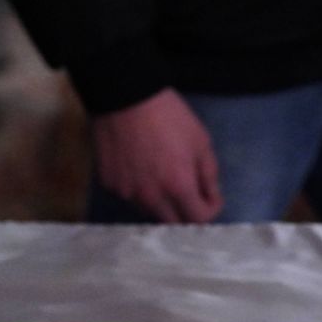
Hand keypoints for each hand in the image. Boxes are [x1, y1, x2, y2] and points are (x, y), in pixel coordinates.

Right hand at [91, 88, 222, 223]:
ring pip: (150, 211)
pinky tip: (140, 169)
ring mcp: (127, 193)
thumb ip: (209, 175)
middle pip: (173, 224)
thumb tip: (211, 196)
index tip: (211, 197)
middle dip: (186, 212)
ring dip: (162, 203)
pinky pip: (129, 196)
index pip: (198, 220)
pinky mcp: (110, 185)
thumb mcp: (200, 141)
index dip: (210, 210)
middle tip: (190, 194)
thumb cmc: (169, 116)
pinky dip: (139, 190)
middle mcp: (152, 198)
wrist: (125, 97)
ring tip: (162, 178)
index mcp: (178, 187)